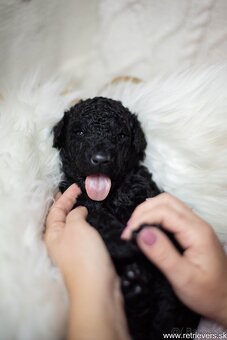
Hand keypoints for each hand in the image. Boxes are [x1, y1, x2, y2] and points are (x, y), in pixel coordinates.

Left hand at [44, 184, 115, 293]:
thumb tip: (78, 211)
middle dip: (68, 204)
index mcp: (53, 235)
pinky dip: (87, 225)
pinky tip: (94, 223)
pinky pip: (83, 235)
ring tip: (85, 204)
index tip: (76, 187)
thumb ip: (75, 215)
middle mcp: (60, 243)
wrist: (97, 287)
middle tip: (77, 192)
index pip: (56, 210)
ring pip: (73, 226)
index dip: (65, 197)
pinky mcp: (85, 257)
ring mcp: (72, 251)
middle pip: (61, 218)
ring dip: (78, 214)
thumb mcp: (77, 227)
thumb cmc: (84, 257)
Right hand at [121, 193, 226, 326]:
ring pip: (169, 204)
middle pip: (166, 201)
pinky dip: (155, 217)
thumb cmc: (208, 294)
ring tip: (135, 229)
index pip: (164, 211)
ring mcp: (196, 226)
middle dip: (143, 211)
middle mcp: (197, 223)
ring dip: (149, 211)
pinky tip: (147, 230)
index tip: (127, 236)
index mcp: (196, 232)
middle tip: (129, 230)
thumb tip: (141, 233)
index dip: (142, 219)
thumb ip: (162, 254)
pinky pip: (172, 214)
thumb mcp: (183, 278)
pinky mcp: (192, 232)